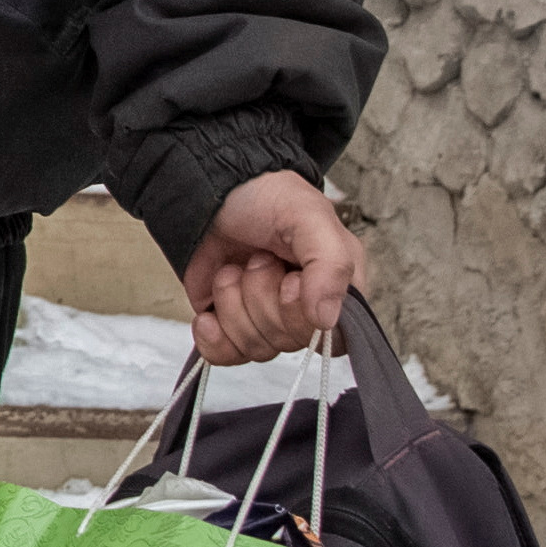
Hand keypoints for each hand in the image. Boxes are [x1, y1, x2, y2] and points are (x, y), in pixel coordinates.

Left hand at [177, 169, 363, 365]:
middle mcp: (304, 310)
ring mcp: (265, 319)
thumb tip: (326, 320)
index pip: (335, 340)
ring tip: (235, 268)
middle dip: (263, 297)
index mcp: (337, 288)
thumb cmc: (268, 198)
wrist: (212, 190)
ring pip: (255, 347)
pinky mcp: (229, 324)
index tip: (290, 281)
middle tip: (259, 259)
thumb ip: (330, 264)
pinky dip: (213, 337)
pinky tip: (208, 313)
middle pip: (289, 342)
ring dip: (235, 303)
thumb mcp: (309, 217)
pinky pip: (225, 356)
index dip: (305, 318)